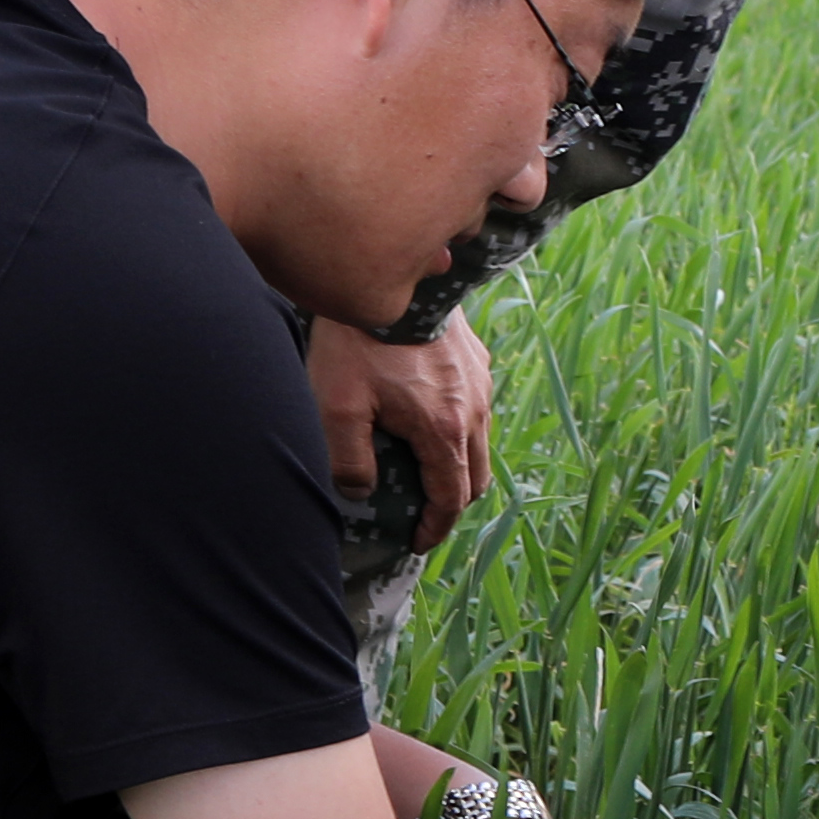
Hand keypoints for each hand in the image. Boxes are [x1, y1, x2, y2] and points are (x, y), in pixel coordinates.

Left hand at [309, 312, 500, 538]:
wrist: (396, 277)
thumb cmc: (360, 342)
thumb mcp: (339, 405)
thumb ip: (349, 460)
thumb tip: (361, 493)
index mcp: (444, 430)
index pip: (452, 498)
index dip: (436, 528)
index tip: (418, 541)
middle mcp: (474, 409)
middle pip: (476, 476)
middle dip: (453, 502)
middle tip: (423, 511)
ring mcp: (480, 380)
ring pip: (480, 441)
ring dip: (457, 462)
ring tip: (424, 465)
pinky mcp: (476, 356)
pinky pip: (477, 406)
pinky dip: (460, 426)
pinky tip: (427, 414)